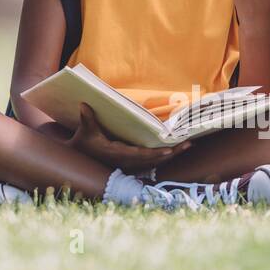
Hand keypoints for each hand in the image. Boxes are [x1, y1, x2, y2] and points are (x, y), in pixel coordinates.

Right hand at [66, 103, 192, 176]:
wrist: (80, 157)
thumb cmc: (84, 142)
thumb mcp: (85, 132)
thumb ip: (87, 119)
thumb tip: (84, 105)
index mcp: (117, 154)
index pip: (140, 155)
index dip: (155, 153)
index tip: (170, 150)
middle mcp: (127, 161)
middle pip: (153, 159)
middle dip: (172, 153)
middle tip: (188, 144)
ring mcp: (130, 164)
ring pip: (155, 161)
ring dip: (172, 154)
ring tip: (187, 145)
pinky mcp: (132, 163)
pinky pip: (151, 161)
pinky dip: (164, 156)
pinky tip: (175, 149)